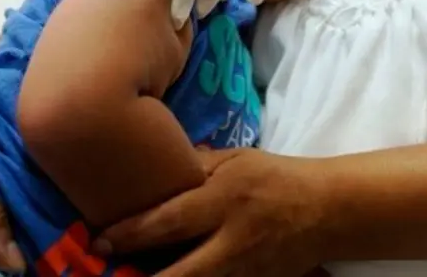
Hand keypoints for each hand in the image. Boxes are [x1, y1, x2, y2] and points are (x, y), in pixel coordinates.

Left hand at [96, 149, 328, 276]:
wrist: (326, 210)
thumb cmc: (274, 177)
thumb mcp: (235, 160)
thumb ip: (195, 168)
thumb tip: (150, 169)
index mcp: (224, 198)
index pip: (170, 220)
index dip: (131, 234)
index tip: (99, 242)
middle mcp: (232, 238)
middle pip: (181, 272)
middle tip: (107, 274)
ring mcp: (246, 268)